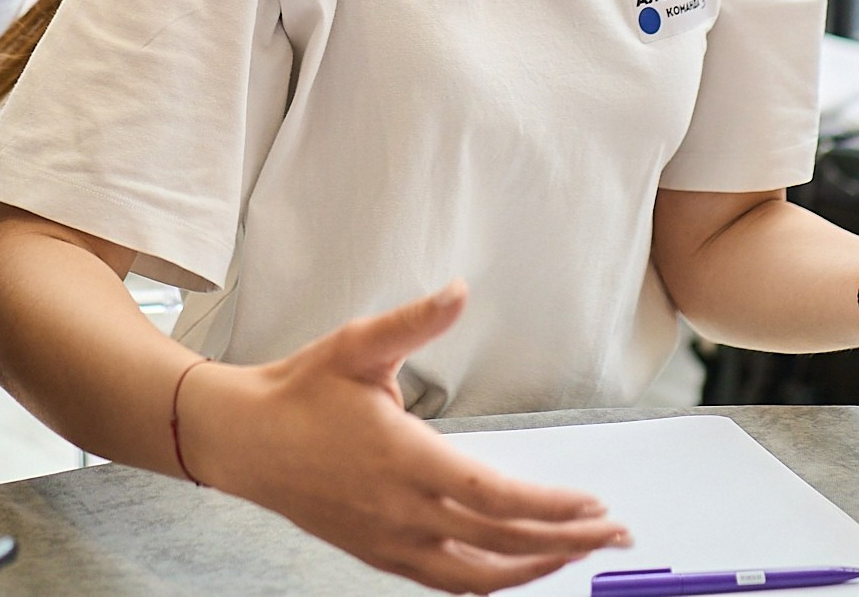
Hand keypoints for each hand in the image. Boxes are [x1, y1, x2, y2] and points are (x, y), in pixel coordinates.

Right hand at [180, 284, 632, 591]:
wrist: (243, 440)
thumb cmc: (300, 391)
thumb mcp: (356, 344)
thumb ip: (414, 321)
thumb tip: (459, 290)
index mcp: (404, 460)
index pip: (495, 499)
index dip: (551, 509)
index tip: (594, 505)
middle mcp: (402, 512)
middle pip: (500, 543)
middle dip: (566, 540)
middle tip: (614, 531)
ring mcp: (390, 542)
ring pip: (477, 577)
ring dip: (534, 569)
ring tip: (577, 552)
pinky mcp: (379, 555)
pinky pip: (446, 582)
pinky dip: (490, 581)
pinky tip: (516, 569)